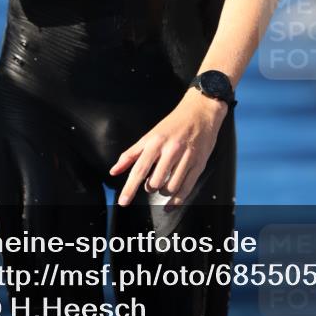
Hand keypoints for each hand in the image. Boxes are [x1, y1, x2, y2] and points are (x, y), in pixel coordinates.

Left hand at [108, 89, 227, 208]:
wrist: (200, 111)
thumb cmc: (174, 124)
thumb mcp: (149, 135)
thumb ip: (131, 154)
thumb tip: (114, 171)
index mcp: (155, 141)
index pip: (139, 169)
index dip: (130, 188)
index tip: (123, 201)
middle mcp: (171, 149)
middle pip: (155, 181)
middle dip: (149, 187)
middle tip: (150, 183)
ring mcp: (186, 157)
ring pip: (170, 187)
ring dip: (163, 192)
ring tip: (162, 186)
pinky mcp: (199, 164)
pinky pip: (186, 189)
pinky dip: (176, 201)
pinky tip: (170, 205)